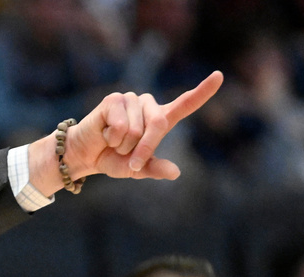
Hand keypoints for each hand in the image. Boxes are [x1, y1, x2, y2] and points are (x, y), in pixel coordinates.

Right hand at [65, 70, 223, 180]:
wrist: (84, 156)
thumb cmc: (112, 159)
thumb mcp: (136, 169)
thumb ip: (154, 169)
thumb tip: (175, 172)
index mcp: (160, 120)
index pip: (185, 104)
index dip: (203, 91)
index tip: (219, 76)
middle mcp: (148, 105)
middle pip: (158, 125)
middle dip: (143, 148)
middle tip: (129, 159)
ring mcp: (131, 100)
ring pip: (137, 129)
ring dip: (123, 144)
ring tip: (113, 141)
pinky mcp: (114, 100)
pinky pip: (120, 126)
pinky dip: (112, 138)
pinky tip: (105, 133)